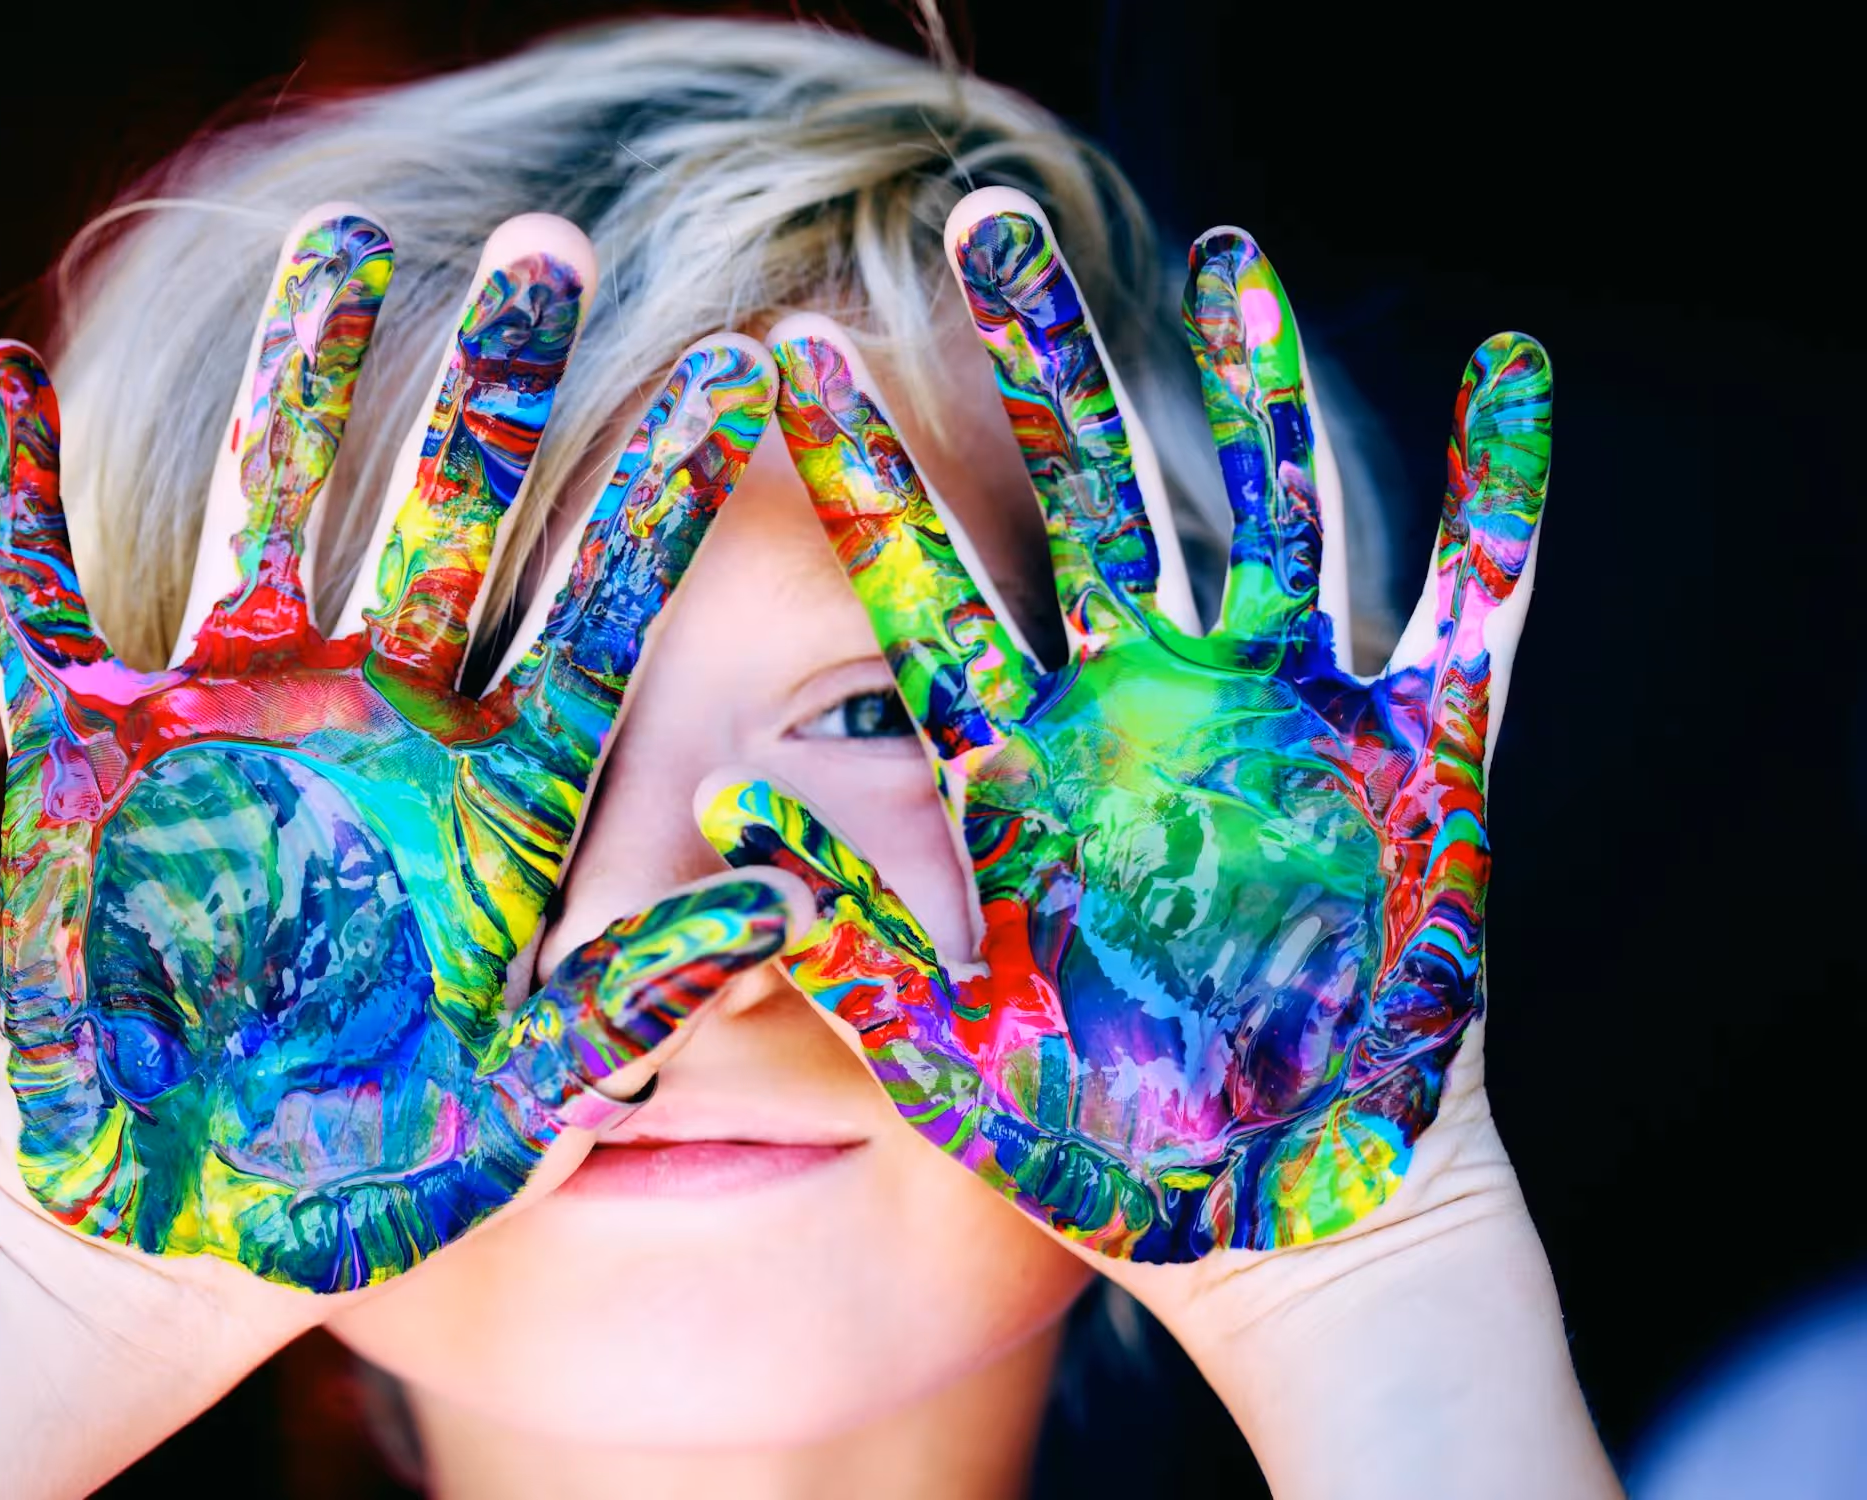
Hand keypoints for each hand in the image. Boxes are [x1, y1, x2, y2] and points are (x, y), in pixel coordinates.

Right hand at [0, 205, 787, 1292]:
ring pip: (275, 506)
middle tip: (548, 242)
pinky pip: (44, 599)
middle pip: (450, 515)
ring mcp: (237, 716)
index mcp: (498, 791)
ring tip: (337, 237)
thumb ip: (641, 995)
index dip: (663, 497)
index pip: (603, 613)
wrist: (192, 1203)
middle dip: (491, 385)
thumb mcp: (523, 1096)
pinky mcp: (93, 749)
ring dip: (297, 380)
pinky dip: (10, 501)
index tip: (740, 366)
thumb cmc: (372, 1158)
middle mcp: (381, 719)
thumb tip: (789, 899)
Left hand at [701, 189, 1549, 1263]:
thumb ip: (845, 929)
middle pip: (1084, 499)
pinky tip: (1509, 371)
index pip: (923, 585)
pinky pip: (1472, 601)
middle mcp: (1144, 711)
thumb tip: (713, 817)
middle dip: (1042, 365)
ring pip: (1266, 510)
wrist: (1269, 1218)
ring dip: (1257, 388)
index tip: (780, 354)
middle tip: (991, 225)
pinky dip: (1501, 495)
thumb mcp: (948, 1046)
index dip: (857, 470)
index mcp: (1024, 765)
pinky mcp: (1416, 757)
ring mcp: (1281, 720)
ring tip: (1232, 257)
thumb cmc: (1097, 1149)